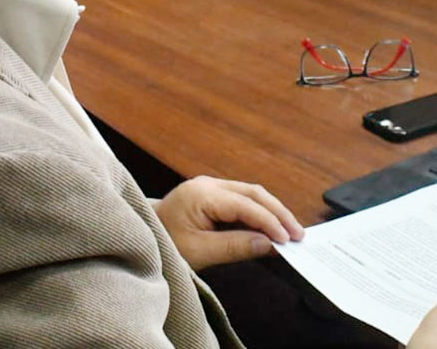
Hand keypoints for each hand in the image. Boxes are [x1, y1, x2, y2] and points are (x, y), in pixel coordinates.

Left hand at [154, 176, 304, 270]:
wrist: (137, 237)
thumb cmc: (161, 245)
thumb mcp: (198, 253)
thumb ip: (234, 247)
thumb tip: (268, 243)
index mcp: (201, 195)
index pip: (246, 205)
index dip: (271, 222)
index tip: (288, 240)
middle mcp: (207, 184)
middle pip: (254, 193)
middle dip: (278, 213)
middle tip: (298, 234)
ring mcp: (208, 187)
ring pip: (251, 194)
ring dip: (272, 212)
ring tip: (290, 232)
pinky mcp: (210, 194)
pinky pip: (241, 199)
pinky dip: (259, 213)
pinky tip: (270, 227)